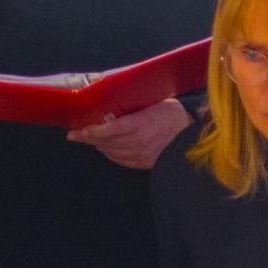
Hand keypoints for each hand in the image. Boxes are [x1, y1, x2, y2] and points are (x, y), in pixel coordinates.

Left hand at [67, 99, 192, 169]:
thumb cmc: (172, 112)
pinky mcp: (144, 164)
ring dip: (98, 145)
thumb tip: (108, 108)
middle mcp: (140, 142)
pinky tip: (106, 146)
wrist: (192, 131)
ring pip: (111, 152)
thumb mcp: (151, 103)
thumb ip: (130, 109)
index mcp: (143, 124)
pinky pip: (120, 160)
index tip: (78, 130)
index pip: (110, 130)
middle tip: (75, 134)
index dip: (92, 131)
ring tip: (89, 138)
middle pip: (107, 142)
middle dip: (89, 138)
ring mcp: (142, 155)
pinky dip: (110, 153)